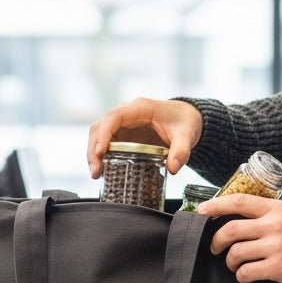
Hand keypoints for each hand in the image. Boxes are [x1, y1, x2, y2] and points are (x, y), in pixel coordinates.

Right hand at [87, 97, 202, 176]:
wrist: (187, 118)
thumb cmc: (185, 120)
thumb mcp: (187, 134)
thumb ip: (182, 150)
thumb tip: (173, 168)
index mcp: (139, 108)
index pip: (114, 117)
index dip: (104, 134)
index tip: (100, 152)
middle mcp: (126, 114)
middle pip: (100, 127)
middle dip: (94, 148)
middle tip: (96, 170)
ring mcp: (123, 125)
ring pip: (98, 135)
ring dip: (94, 153)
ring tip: (96, 174)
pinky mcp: (123, 135)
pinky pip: (106, 143)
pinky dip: (101, 156)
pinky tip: (102, 171)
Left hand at [198, 193, 281, 282]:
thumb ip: (269, 215)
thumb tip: (239, 218)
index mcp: (276, 209)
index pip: (238, 202)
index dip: (215, 205)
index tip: (202, 211)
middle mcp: (274, 226)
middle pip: (230, 230)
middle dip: (216, 240)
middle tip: (214, 247)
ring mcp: (276, 247)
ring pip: (236, 253)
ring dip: (230, 261)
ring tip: (234, 264)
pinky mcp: (278, 268)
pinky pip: (246, 272)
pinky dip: (241, 275)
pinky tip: (245, 275)